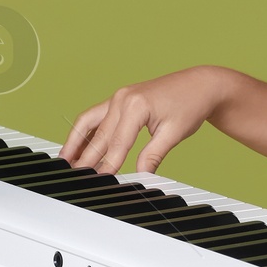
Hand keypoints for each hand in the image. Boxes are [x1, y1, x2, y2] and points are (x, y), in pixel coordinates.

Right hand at [62, 67, 227, 173]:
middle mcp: (122, 99)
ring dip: (76, 141)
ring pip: (89, 122)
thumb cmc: (190, 104)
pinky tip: (78, 145)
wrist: (200, 84)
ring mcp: (118, 97)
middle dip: (86, 158)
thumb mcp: (173, 133)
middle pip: (99, 135)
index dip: (107, 165)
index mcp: (136, 106)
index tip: (99, 181)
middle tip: (76, 177)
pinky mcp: (119, 100)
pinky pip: (96, 116)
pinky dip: (85, 131)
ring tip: (65, 161)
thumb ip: (153, 156)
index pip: (117, 143)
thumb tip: (141, 177)